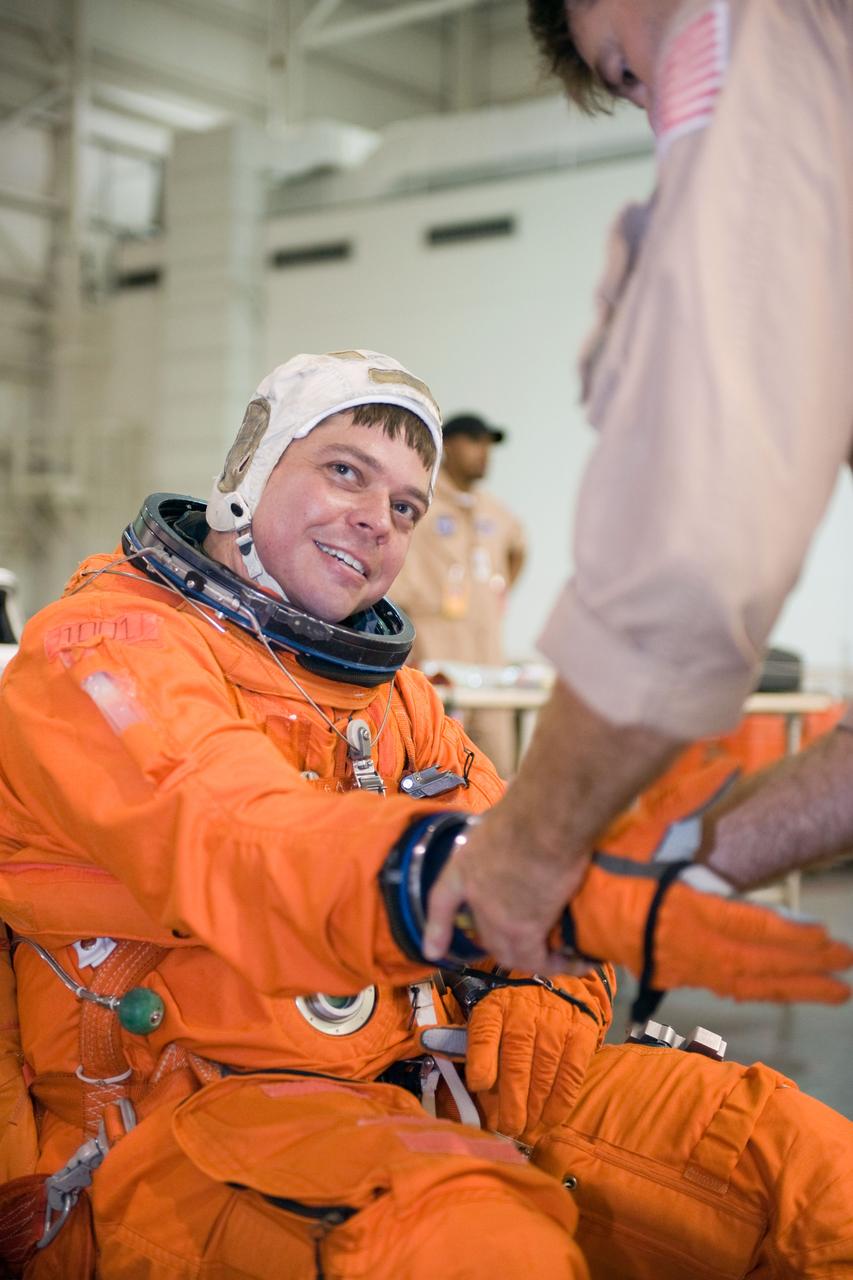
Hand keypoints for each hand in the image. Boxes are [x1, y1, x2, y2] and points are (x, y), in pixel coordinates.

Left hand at [422, 801, 590, 972]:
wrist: (543, 824)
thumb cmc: (525, 812)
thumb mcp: (495, 823)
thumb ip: (498, 842)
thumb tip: (517, 843)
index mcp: (463, 869)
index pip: (442, 901)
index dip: (437, 928)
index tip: (433, 950)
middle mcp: (477, 899)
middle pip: (486, 936)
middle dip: (504, 946)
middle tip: (528, 945)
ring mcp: (500, 918)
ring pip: (512, 954)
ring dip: (534, 961)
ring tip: (558, 960)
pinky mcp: (529, 929)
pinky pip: (542, 960)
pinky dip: (558, 965)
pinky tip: (578, 962)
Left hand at [465, 970, 610, 1145]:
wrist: (559, 984)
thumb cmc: (514, 1011)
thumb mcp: (486, 1014)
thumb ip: (459, 1034)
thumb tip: (424, 1040)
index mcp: (495, 1007)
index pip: (484, 1032)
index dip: (481, 1060)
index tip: (478, 1085)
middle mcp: (524, 1012)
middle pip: (516, 1062)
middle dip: (511, 1102)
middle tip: (507, 1129)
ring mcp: (555, 1023)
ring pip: (544, 1073)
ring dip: (535, 1108)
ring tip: (526, 1130)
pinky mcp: (581, 1035)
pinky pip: (570, 1075)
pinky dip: (559, 1102)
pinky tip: (549, 1119)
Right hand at [567, 757, 852, 1006]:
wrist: (567, 907)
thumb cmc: (607, 866)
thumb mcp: (645, 826)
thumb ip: (686, 797)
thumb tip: (724, 764)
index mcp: (685, 909)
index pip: (748, 927)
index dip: (788, 936)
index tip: (824, 937)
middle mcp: (689, 945)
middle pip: (759, 963)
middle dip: (806, 968)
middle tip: (844, 969)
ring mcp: (684, 964)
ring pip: (749, 983)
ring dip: (794, 987)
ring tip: (834, 991)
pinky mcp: (677, 973)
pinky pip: (729, 988)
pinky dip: (761, 991)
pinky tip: (786, 991)